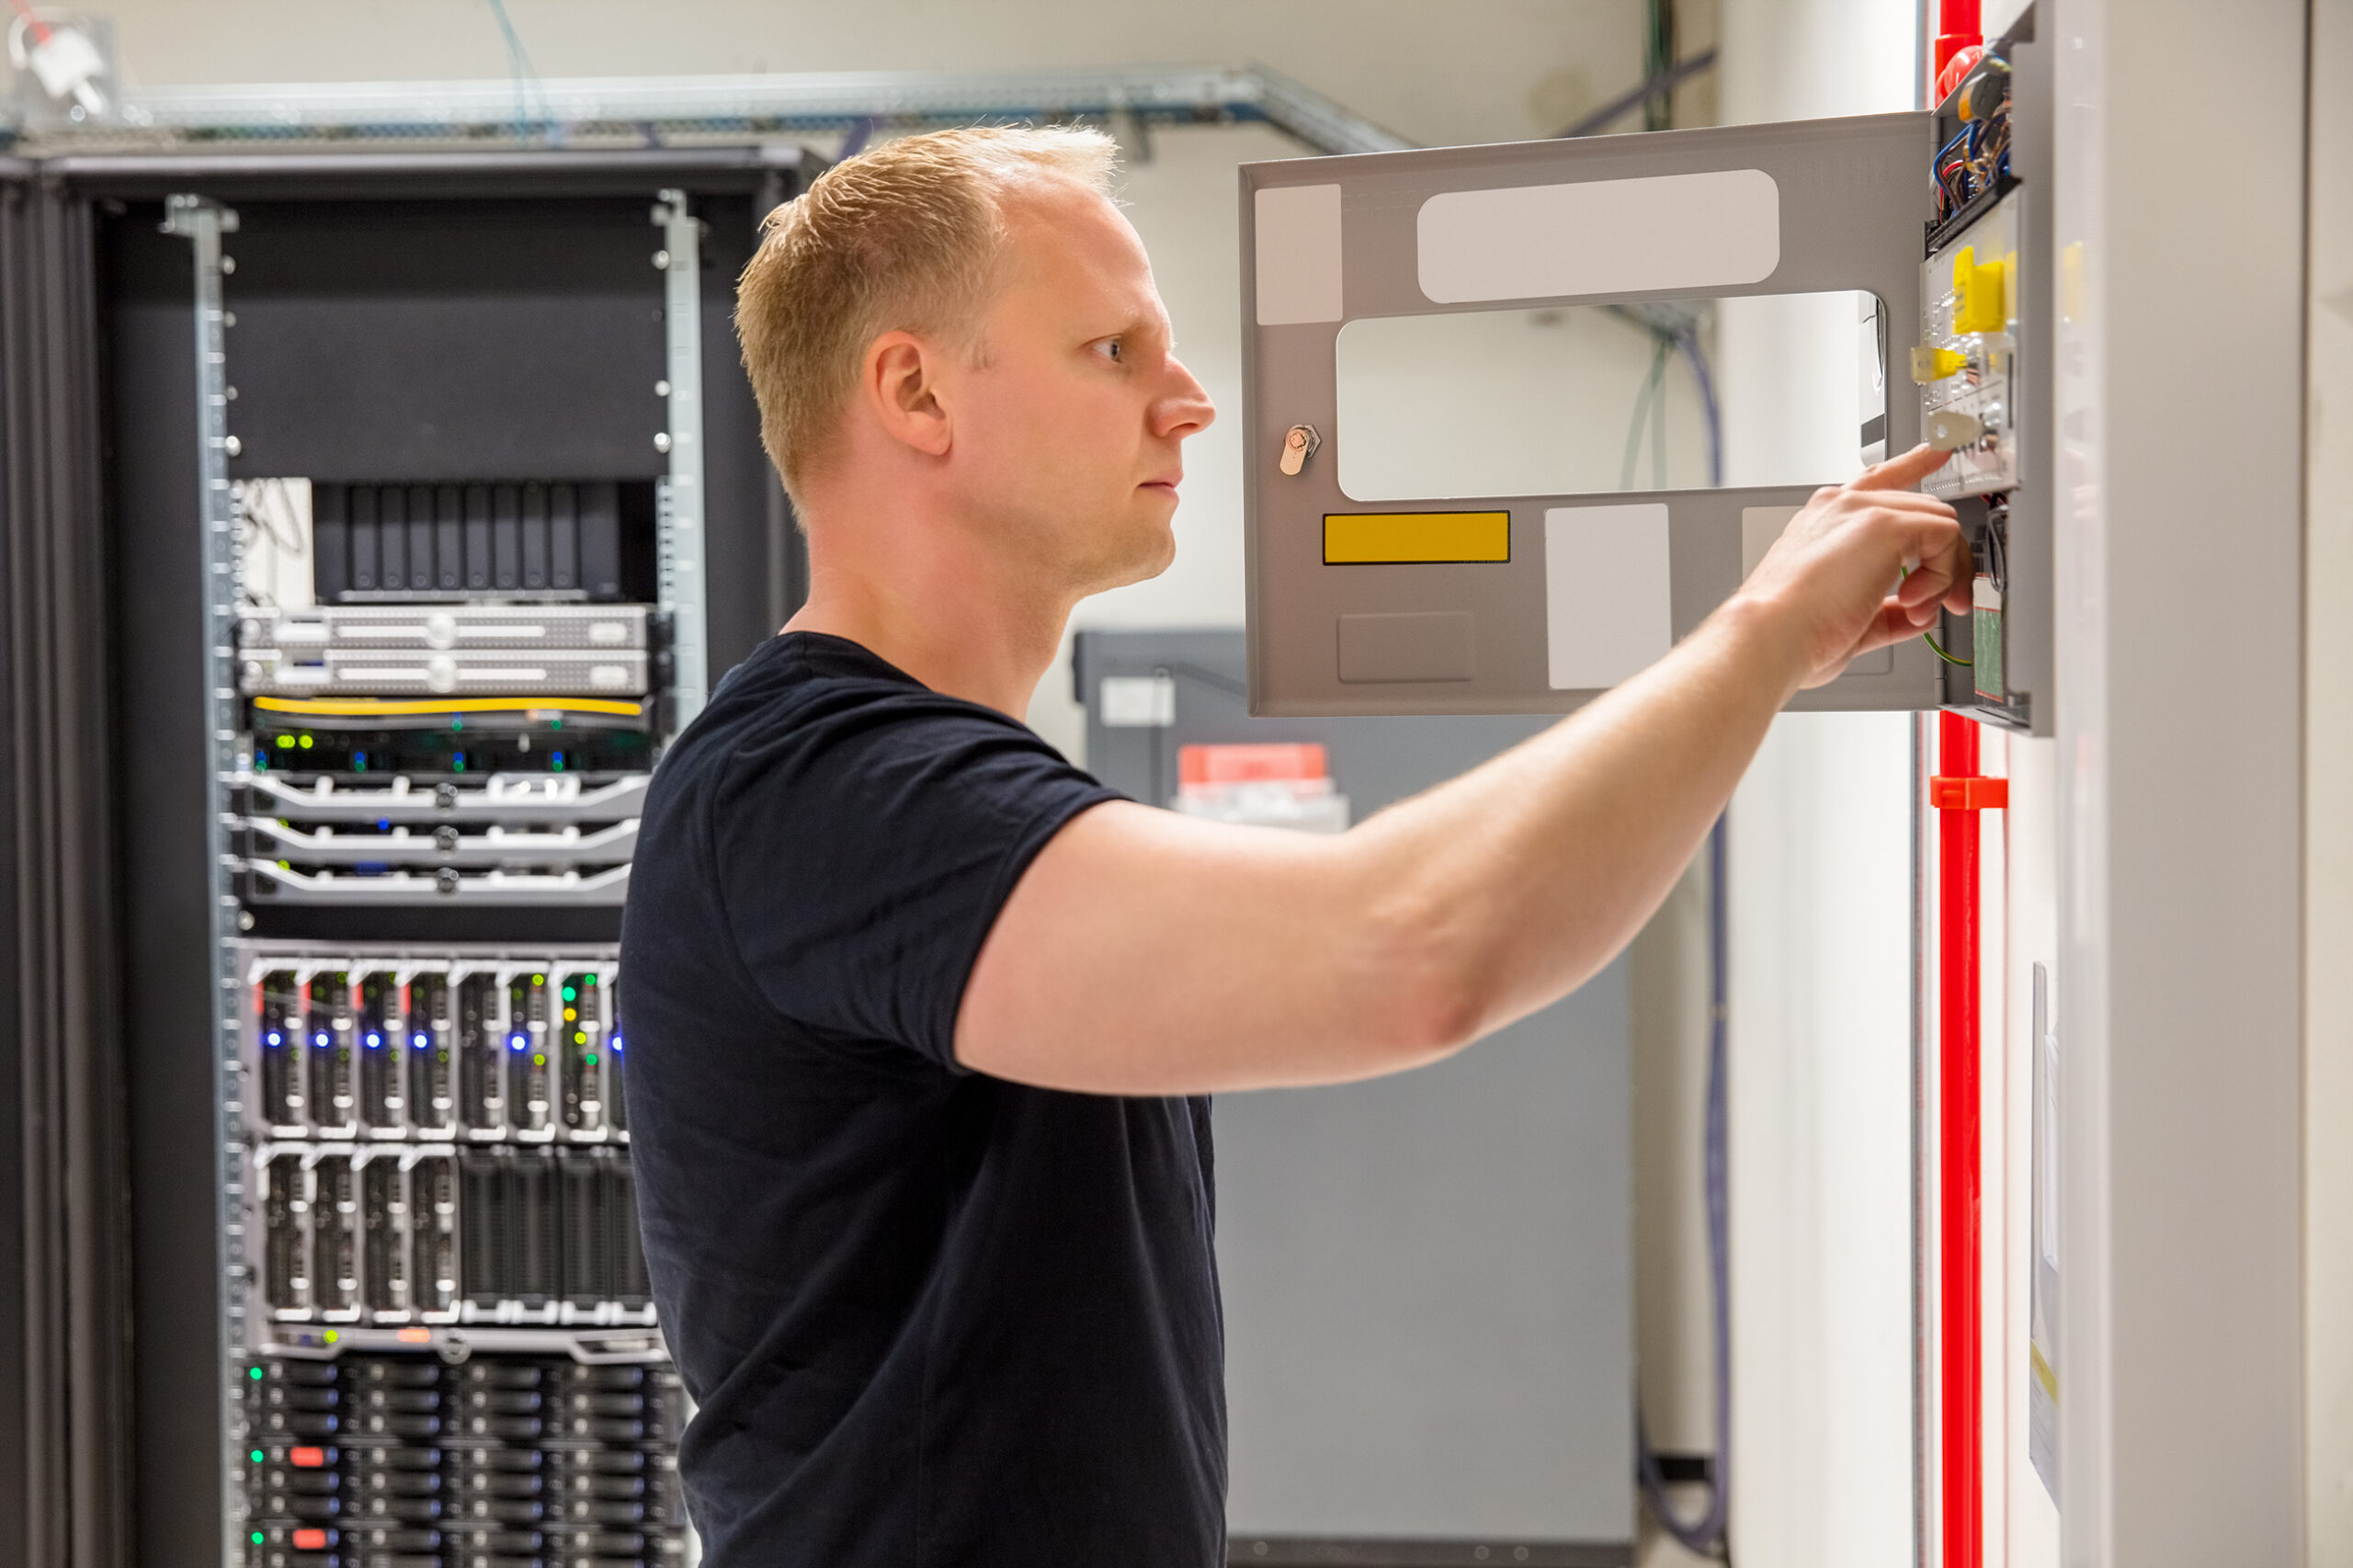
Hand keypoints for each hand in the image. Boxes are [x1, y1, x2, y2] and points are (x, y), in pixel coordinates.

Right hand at [1731, 444, 1970, 689]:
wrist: (1773, 634)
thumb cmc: (1790, 631)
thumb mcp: (1847, 618)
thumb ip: (1886, 611)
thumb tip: (1913, 615)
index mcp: (1825, 523)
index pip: (1876, 482)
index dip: (1911, 465)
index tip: (1935, 453)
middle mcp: (1842, 508)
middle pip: (1921, 509)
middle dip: (1942, 561)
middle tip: (1932, 605)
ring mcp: (1864, 511)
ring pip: (1940, 522)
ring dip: (1944, 574)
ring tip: (1918, 609)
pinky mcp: (1887, 524)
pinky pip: (1946, 537)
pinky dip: (1945, 576)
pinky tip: (1916, 601)